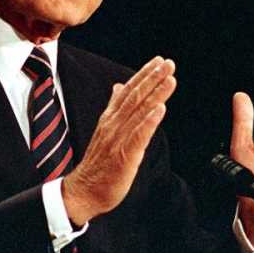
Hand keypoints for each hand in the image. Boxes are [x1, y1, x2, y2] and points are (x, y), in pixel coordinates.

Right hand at [63, 56, 176, 224]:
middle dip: (152, 78)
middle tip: (168, 63)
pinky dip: (149, 121)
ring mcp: (117, 139)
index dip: (143, 75)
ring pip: (138, 111)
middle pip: (135, 96)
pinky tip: (161, 109)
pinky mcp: (123, 155)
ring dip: (155, 94)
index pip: (128, 91)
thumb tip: (118, 87)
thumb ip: (114, 108)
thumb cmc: (98, 164)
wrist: (84, 191)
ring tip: (170, 79)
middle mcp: (113, 125)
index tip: (158, 61)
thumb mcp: (105, 130)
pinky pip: (138, 135)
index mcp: (109, 119)